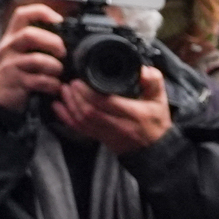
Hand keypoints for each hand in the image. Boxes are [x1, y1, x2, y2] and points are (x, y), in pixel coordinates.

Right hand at [0, 3, 66, 110]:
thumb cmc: (12, 74)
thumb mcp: (18, 53)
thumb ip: (35, 43)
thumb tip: (63, 39)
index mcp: (11, 37)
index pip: (22, 14)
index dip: (41, 12)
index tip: (59, 20)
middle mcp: (8, 47)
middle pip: (30, 34)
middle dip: (53, 42)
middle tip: (62, 53)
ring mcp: (10, 65)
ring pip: (36, 59)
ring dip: (55, 66)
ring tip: (58, 73)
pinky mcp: (15, 82)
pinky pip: (39, 81)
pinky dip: (52, 84)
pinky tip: (54, 87)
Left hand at [55, 71, 172, 155]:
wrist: (155, 148)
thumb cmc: (156, 122)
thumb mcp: (160, 100)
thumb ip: (154, 82)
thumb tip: (144, 70)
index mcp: (134, 114)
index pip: (106, 103)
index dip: (88, 92)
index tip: (80, 80)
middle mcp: (119, 125)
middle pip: (89, 112)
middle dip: (75, 97)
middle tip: (70, 83)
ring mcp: (107, 134)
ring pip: (82, 121)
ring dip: (69, 105)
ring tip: (64, 90)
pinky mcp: (100, 138)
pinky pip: (79, 129)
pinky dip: (65, 117)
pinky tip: (58, 106)